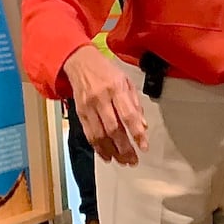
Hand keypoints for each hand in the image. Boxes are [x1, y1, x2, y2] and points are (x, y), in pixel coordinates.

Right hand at [62, 46, 147, 164]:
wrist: (79, 62)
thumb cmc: (105, 71)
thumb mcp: (126, 81)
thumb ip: (135, 103)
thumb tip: (142, 125)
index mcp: (116, 88)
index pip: (128, 115)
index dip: (136, 133)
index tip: (144, 146)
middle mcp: (101, 99)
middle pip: (113, 129)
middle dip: (124, 148)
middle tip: (133, 160)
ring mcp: (89, 107)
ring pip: (100, 135)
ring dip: (112, 151)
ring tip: (122, 161)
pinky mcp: (80, 113)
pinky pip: (89, 135)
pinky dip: (98, 148)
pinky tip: (107, 155)